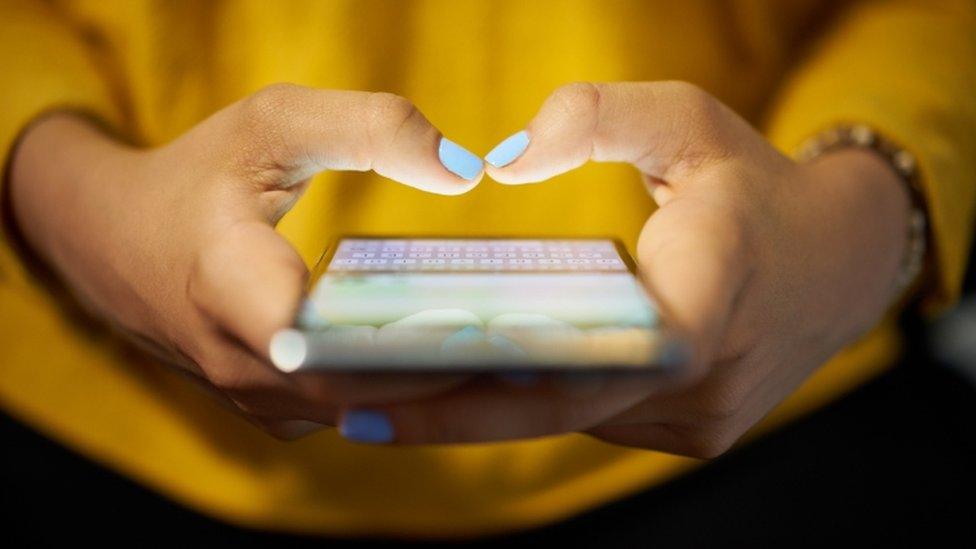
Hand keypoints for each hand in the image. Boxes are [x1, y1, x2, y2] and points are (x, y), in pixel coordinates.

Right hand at [8, 84, 483, 437]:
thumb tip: (467, 170)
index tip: (490, 327)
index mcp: (228, 285)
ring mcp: (254, 397)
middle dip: (451, 373)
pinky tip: (462, 362)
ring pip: (362, 411)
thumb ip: (370, 128)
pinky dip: (404, 393)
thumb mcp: (273, 123)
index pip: (328, 343)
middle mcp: (238, 362)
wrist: (113, 240)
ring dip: (435, 389)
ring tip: (519, 357)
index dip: (411, 344)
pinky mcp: (271, 409)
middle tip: (541, 346)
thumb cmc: (198, 176)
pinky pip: (350, 412)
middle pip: (362, 389)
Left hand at [339, 82, 910, 456]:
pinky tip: (466, 386)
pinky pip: (593, 419)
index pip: (588, 358)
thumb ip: (598, 117)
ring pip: (570, 421)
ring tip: (385, 396)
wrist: (838, 263)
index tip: (388, 393)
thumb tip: (502, 159)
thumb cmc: (753, 186)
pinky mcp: (691, 433)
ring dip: (484, 410)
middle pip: (556, 408)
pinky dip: (531, 405)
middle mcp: (703, 380)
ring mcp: (699, 420)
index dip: (483, 385)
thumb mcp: (689, 121)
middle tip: (346, 406)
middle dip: (449, 411)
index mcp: (708, 295)